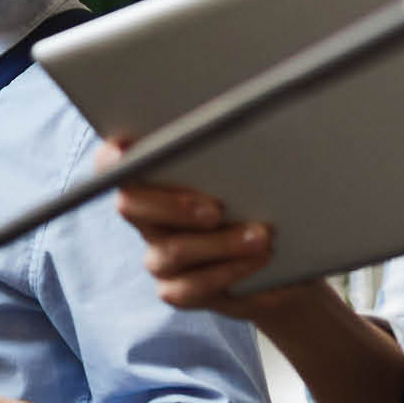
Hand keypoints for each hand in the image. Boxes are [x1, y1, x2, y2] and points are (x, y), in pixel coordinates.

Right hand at [100, 139, 315, 319]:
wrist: (290, 257)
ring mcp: (159, 255)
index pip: (113, 163)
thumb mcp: (252, 168)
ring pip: (172, 250)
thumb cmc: (267, 198)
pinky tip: (260, 260)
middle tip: (217, 209)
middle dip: (173, 205)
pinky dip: (230, 272)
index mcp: (153, 176)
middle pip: (130, 205)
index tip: (127, 148)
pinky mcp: (178, 290)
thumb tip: (239, 113)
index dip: (113, 157)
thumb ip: (228, 146)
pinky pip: (191, 287)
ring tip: (261, 237)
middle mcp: (146, 215)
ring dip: (220, 244)